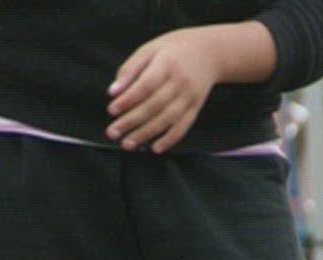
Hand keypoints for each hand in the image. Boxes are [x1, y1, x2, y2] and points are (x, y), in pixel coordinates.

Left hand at [108, 23, 273, 153]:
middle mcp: (180, 81)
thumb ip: (130, 69)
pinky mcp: (196, 108)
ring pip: (167, 119)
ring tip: (127, 144)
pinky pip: (183, 126)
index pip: (146, 85)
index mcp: (167, 63)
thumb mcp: (150, 49)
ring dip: (146, 134)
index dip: (128, 99)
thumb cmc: (173, 50)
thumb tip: (113, 91)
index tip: (112, 110)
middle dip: (131, 121)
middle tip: (113, 132)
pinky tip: (155, 148)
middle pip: (154, 105)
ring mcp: (190, 96)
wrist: (210, 52)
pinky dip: (170, 139)